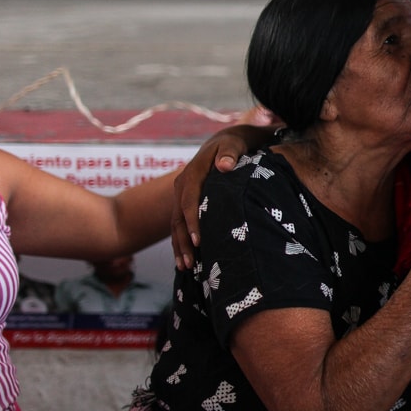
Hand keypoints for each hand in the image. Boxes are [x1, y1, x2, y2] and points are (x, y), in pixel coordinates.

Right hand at [170, 122, 275, 269]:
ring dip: (180, 246)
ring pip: (176, 224)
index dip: (192, 222)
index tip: (199, 241)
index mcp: (192, 174)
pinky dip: (181, 242)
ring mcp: (181, 196)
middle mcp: (182, 186)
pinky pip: (180, 224)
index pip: (189, 201)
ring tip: (186, 268)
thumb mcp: (234, 144)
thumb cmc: (233, 145)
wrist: (224, 143)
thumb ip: (230, 154)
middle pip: (178, 217)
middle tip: (190, 264)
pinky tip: (186, 261)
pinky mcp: (185, 203)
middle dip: (183, 242)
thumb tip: (224, 166)